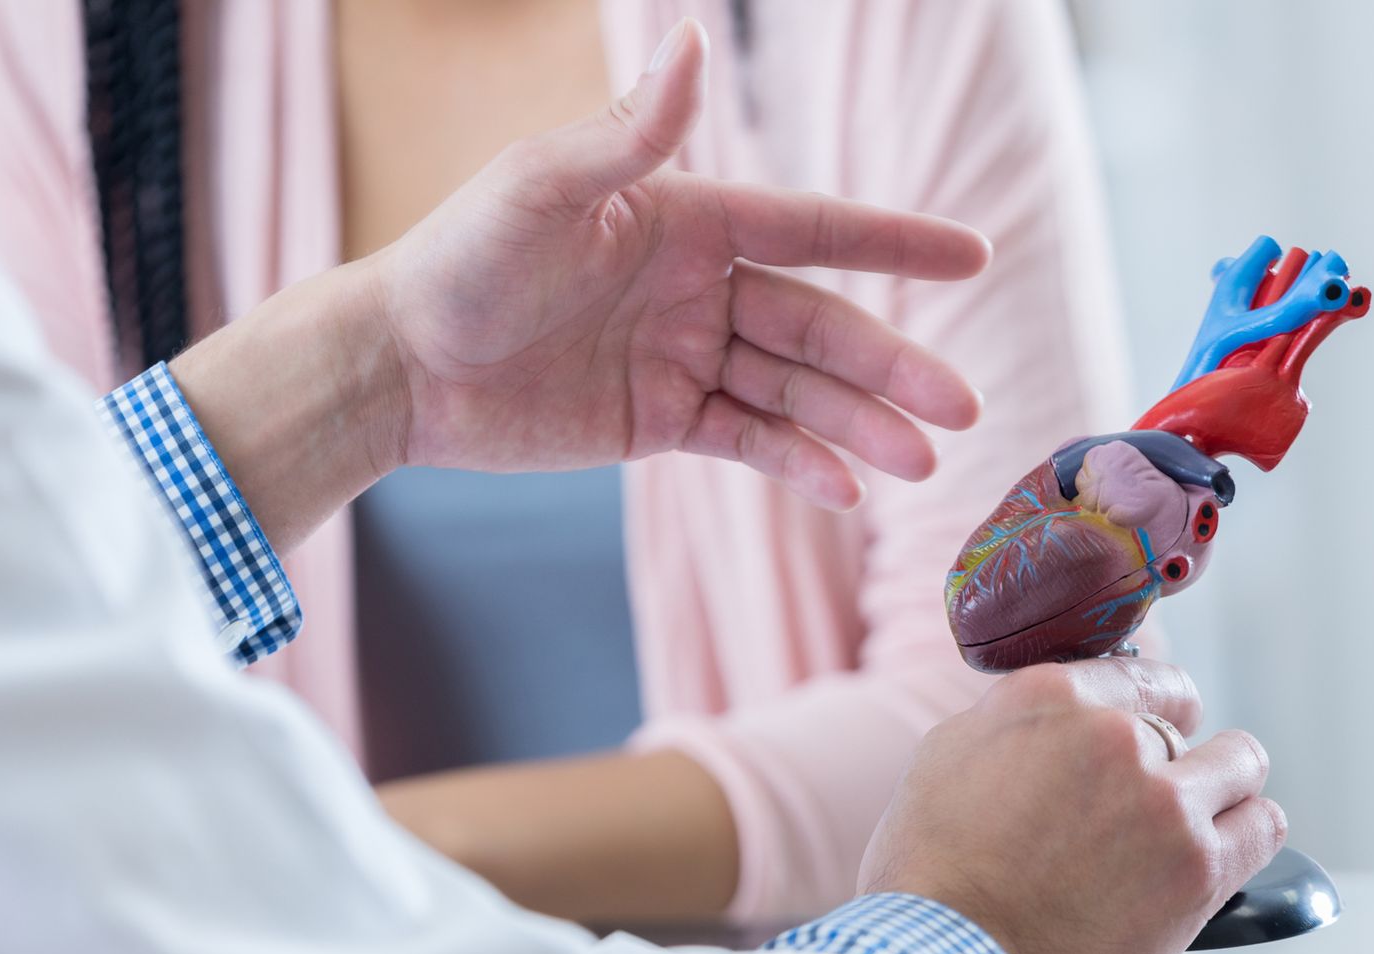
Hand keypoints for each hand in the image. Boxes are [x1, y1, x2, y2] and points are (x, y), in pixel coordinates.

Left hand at [371, 18, 988, 509]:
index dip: (894, 242)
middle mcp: (698, 285)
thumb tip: (694, 35)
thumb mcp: (541, 188)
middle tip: (961, 411)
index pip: (812, 229)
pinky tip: (845, 488)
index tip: (974, 257)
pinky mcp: (658, 421)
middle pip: (819, 324)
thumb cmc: (459, 261)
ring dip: (857, 425)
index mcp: (687, 217)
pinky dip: (796, 462)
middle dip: (891, 366)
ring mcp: (682, 356)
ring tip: (921, 462)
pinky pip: (746, 440)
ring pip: (794, 391)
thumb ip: (627, 130)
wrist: (399, 365)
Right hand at [858, 659, 1284, 953]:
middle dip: (1166, 758)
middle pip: (1182, 723)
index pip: (1138, 675)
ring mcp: (1165, 802)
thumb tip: (1059, 723)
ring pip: (1240, 763)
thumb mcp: (945, 758)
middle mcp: (1115, 736)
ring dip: (1219, 787)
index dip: (1144, 707)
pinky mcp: (1200, 868)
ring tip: (1191, 822)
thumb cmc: (931, 874)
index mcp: (1050, 698)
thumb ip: (1015, 724)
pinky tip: (1222, 850)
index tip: (1148, 728)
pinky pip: (1263, 824)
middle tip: (1139, 802)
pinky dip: (1247, 832)